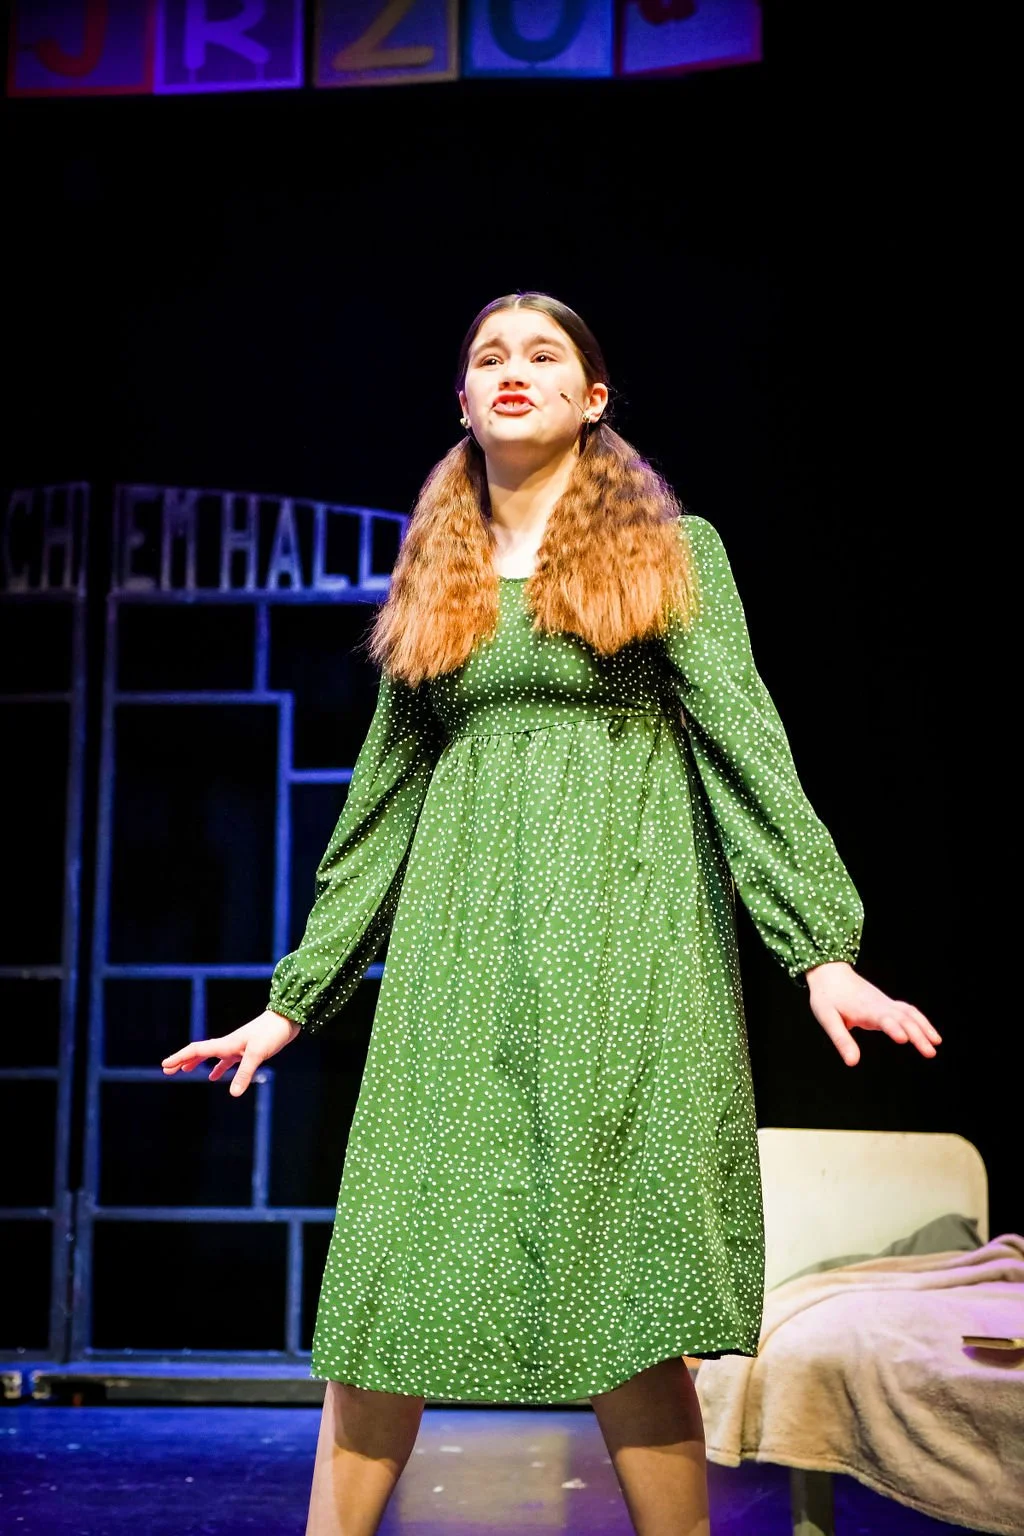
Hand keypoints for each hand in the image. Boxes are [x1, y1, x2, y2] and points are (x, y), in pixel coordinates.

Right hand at [160, 1010, 300, 1096]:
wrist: (286, 1020)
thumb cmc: (271, 1033)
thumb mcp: (257, 1054)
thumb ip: (245, 1073)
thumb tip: (233, 1093)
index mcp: (225, 1044)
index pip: (196, 1051)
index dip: (180, 1057)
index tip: (165, 1065)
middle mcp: (227, 1044)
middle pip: (199, 1052)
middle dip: (182, 1060)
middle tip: (167, 1070)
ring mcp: (236, 1047)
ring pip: (210, 1057)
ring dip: (196, 1063)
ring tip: (185, 1071)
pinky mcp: (246, 1050)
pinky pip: (226, 1061)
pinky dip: (218, 1068)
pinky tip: (214, 1077)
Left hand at [804, 961, 940, 1066]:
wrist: (830, 973)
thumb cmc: (827, 998)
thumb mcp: (828, 1019)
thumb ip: (841, 1040)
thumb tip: (852, 1062)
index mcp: (865, 1009)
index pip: (883, 1019)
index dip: (893, 1028)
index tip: (904, 1039)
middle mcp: (879, 1005)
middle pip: (903, 1019)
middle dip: (918, 1034)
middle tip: (930, 1053)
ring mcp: (885, 1003)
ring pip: (910, 1014)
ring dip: (924, 1027)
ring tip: (937, 1043)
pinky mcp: (887, 1003)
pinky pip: (908, 1010)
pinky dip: (921, 1020)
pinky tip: (930, 1032)